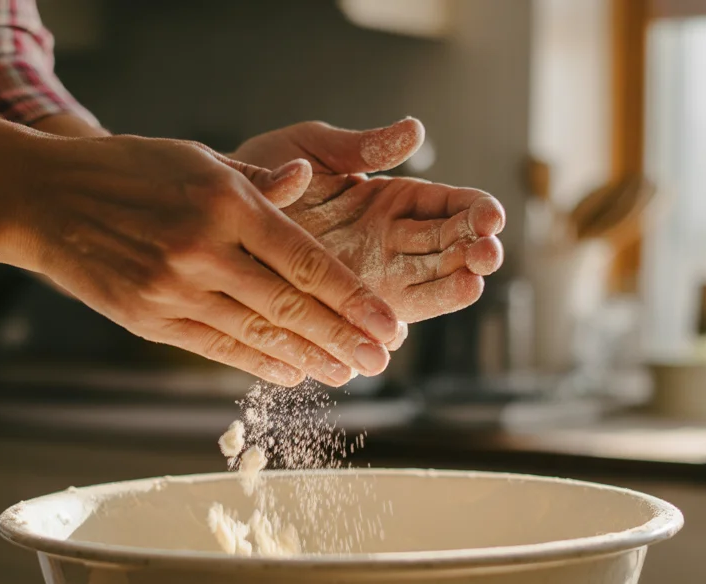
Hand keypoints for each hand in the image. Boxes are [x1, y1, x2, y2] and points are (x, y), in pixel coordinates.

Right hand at [16, 135, 397, 385]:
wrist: (46, 199)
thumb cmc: (129, 170)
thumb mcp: (196, 158)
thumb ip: (256, 181)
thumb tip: (306, 182)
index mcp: (225, 203)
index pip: (306, 259)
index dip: (353, 298)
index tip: (388, 324)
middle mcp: (204, 249)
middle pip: (291, 304)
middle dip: (343, 337)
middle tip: (382, 361)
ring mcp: (174, 289)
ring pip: (257, 333)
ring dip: (308, 357)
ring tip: (346, 374)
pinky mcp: (150, 318)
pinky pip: (216, 346)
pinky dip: (257, 362)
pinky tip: (291, 373)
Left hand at [232, 118, 504, 331]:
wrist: (212, 211)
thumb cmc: (264, 169)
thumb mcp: (314, 148)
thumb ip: (362, 146)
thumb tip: (414, 131)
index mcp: (393, 199)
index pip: (448, 206)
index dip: (474, 211)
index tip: (492, 216)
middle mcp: (391, 242)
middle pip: (448, 250)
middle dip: (474, 252)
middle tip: (489, 253)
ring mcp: (373, 278)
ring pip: (424, 288)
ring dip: (450, 288)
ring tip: (471, 284)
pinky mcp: (344, 308)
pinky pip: (373, 324)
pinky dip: (387, 331)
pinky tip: (402, 330)